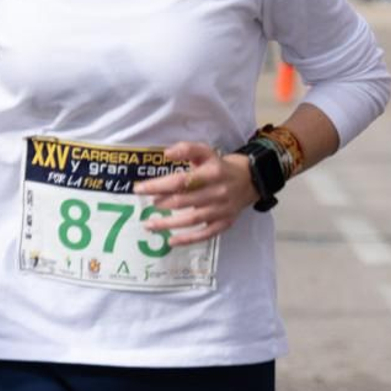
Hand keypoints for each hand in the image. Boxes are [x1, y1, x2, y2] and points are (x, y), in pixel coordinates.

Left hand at [132, 142, 258, 247]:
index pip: (181, 181)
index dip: (158, 185)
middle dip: (162, 203)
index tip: (139, 188)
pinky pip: (205, 234)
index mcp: (212, 172)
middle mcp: (218, 191)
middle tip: (149, 203)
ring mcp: (222, 209)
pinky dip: (188, 239)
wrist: (250, 180)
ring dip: (168, 223)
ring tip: (149, 224)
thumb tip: (166, 153)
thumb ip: (187, 149)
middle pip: (184, 200)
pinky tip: (171, 241)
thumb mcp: (207, 153)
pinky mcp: (225, 222)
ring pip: (192, 219)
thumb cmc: (220, 166)